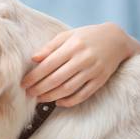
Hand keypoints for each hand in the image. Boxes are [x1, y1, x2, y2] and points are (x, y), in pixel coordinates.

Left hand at [20, 22, 139, 107]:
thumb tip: (33, 59)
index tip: (23, 83)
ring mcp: (93, 71)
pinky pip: (83, 95)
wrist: (116, 40)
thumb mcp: (67, 36)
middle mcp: (83, 59)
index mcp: (73, 46)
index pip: (48, 65)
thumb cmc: (86, 37)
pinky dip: (69, 101)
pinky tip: (58, 102)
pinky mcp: (100, 80)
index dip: (34, 76)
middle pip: (57, 79)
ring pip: (68, 89)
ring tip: (39, 99)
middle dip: (39, 88)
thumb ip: (50, 47)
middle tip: (28, 93)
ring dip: (51, 96)